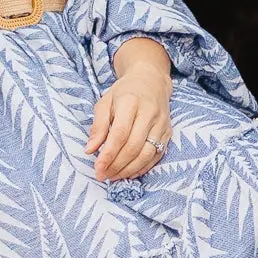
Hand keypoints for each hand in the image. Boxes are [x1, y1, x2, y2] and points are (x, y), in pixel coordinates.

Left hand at [87, 37, 172, 180]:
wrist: (151, 81)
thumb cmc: (124, 93)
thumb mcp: (105, 102)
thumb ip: (98, 126)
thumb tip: (89, 150)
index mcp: (131, 102)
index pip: (120, 133)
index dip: (109, 154)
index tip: (97, 168)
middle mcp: (149, 113)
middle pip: (134, 146)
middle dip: (116, 165)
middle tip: (102, 175)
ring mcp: (161, 124)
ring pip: (147, 154)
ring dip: (129, 170)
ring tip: (113, 176)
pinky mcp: (168, 132)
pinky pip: (156, 156)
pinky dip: (142, 168)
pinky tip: (129, 173)